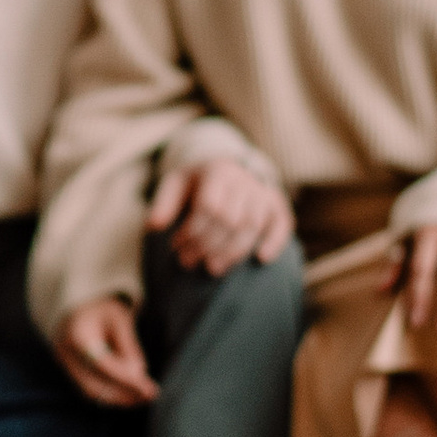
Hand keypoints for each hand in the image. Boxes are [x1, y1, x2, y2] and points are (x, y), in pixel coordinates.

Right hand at [55, 295, 157, 407]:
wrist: (77, 303)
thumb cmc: (101, 308)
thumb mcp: (120, 319)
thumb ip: (129, 347)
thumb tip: (139, 375)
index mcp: (77, 334)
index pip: (103, 364)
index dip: (127, 381)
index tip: (150, 390)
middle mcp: (65, 352)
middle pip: (94, 385)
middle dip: (123, 395)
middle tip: (150, 395)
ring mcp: (64, 363)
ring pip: (90, 392)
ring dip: (118, 398)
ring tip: (143, 396)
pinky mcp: (68, 370)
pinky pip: (88, 388)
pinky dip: (109, 394)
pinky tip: (130, 393)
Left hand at [150, 154, 293, 274]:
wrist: (227, 167)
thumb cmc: (197, 182)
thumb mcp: (176, 184)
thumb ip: (164, 203)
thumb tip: (153, 226)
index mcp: (218, 172)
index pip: (209, 207)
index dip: (192, 231)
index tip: (176, 246)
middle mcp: (244, 180)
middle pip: (230, 220)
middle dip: (207, 246)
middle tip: (187, 262)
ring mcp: (263, 192)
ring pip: (252, 226)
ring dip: (232, 252)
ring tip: (212, 268)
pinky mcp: (277, 204)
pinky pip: (283, 223)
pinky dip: (275, 241)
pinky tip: (262, 259)